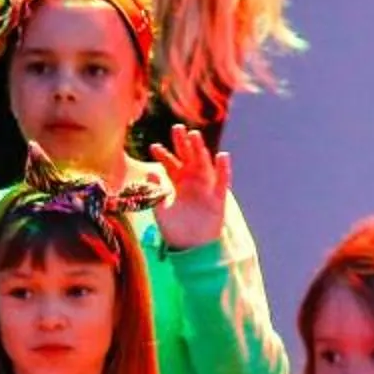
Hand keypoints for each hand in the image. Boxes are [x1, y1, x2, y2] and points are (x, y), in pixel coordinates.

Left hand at [147, 127, 230, 250]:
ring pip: (204, 164)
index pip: (170, 164)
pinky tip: (222, 156)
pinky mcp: (218, 197)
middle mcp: (192, 180)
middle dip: (182, 143)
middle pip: (188, 157)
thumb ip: (156, 193)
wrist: (192, 246)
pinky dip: (223, 169)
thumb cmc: (175, 229)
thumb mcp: (161, 210)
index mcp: (177, 182)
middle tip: (177, 128)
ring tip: (195, 136)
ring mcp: (206, 187)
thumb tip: (150, 174)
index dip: (163, 155)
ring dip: (200, 150)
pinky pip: (222, 181)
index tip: (153, 147)